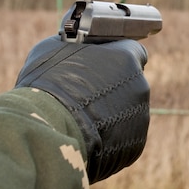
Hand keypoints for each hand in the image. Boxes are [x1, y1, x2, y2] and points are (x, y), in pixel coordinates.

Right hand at [14, 35, 149, 183]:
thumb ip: (76, 46)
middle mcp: (140, 85)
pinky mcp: (136, 143)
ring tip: (82, 120)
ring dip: (110, 115)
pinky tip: (87, 138)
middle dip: (113, 89)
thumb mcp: (54, 50)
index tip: (107, 65)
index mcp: (127, 58)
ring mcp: (141, 116)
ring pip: (128, 112)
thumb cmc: (48, 86)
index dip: (119, 58)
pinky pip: (123, 137)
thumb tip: (76, 45)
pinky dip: (109, 138)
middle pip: (130, 84)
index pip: (134, 52)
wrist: (47, 131)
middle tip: (86, 96)